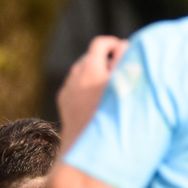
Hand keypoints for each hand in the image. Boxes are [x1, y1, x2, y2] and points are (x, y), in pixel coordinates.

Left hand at [57, 35, 126, 149]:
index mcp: (90, 68)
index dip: (114, 44)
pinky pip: (75, 86)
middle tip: (120, 70)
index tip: (123, 52)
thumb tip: (123, 45)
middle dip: (105, 60)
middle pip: (90, 57)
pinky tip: (97, 99)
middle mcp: (75, 75)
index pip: (100, 43)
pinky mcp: (63, 100)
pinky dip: (85, 86)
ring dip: (95, 74)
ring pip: (82, 72)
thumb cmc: (112, 113)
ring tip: (110, 86)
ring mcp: (67, 88)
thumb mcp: (124, 82)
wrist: (88, 144)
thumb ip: (124, 58)